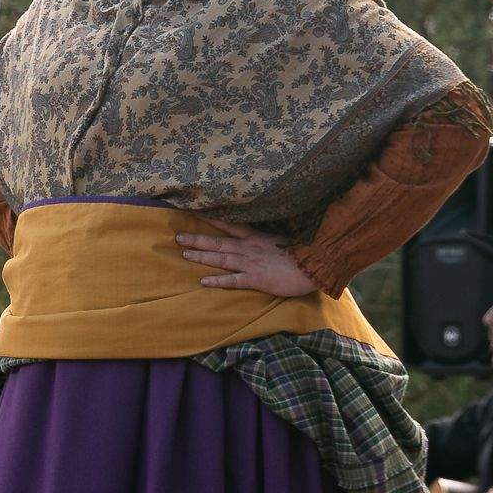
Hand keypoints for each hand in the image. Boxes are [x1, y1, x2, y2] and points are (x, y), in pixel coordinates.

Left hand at [177, 218, 318, 297]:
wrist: (315, 265)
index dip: (210, 219)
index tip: (194, 212)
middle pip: (218, 241)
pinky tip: (203, 281)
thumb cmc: (302, 254)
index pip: (229, 224)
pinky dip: (218, 280)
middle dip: (197, 239)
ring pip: (221, 258)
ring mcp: (251, 263)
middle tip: (177, 237)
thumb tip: (260, 239)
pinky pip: (234, 280)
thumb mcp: (282, 241)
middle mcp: (249, 248)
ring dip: (202, 256)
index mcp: (256, 238)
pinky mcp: (257, 279)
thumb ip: (268, 240)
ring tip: (184, 253)